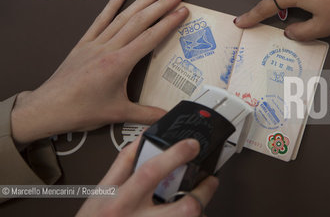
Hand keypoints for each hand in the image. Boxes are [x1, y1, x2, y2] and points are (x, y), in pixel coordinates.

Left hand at [11, 0, 188, 143]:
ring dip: (142, 1)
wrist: (48, 108)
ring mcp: (96, 43)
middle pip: (140, 21)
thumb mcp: (118, 114)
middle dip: (161, 5)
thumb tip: (167, 116)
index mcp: (119, 63)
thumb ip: (147, 115)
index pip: (151, 38)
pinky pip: (101, 19)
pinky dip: (113, 4)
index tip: (182, 11)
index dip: (169, 23)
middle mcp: (108, 48)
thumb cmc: (80, 110)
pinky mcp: (85, 43)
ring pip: (123, 17)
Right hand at [77, 138, 218, 216]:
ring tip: (198, 201)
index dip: (175, 155)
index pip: (151, 172)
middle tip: (210, 181)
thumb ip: (124, 163)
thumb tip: (145, 138)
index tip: (191, 145)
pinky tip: (186, 215)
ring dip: (200, 211)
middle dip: (203, 192)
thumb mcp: (101, 191)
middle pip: (184, 208)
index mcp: (120, 201)